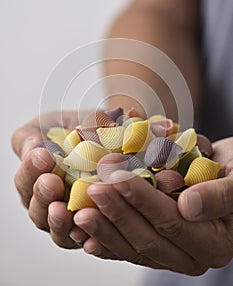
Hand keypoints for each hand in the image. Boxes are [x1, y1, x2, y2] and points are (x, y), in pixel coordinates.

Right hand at [12, 111, 88, 248]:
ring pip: (58, 230)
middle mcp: (50, 203)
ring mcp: (71, 220)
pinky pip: (85, 240)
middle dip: (42, 194)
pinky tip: (87, 228)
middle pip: (37, 209)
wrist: (109, 137)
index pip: (26, 181)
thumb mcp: (51, 126)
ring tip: (62, 209)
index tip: (41, 156)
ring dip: (58, 220)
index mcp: (36, 179)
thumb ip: (33, 136)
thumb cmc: (76, 132)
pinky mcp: (92, 230)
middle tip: (51, 182)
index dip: (30, 170)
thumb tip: (30, 147)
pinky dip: (85, 237)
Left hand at [70, 139, 232, 274]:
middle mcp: (192, 254)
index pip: (171, 222)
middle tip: (92, 189)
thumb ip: (219, 196)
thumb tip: (188, 206)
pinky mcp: (159, 245)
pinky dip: (107, 241)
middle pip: (148, 237)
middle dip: (117, 213)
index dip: (142, 200)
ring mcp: (173, 253)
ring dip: (105, 229)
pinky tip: (84, 235)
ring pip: (134, 247)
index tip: (117, 178)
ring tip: (79, 213)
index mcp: (214, 241)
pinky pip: (130, 248)